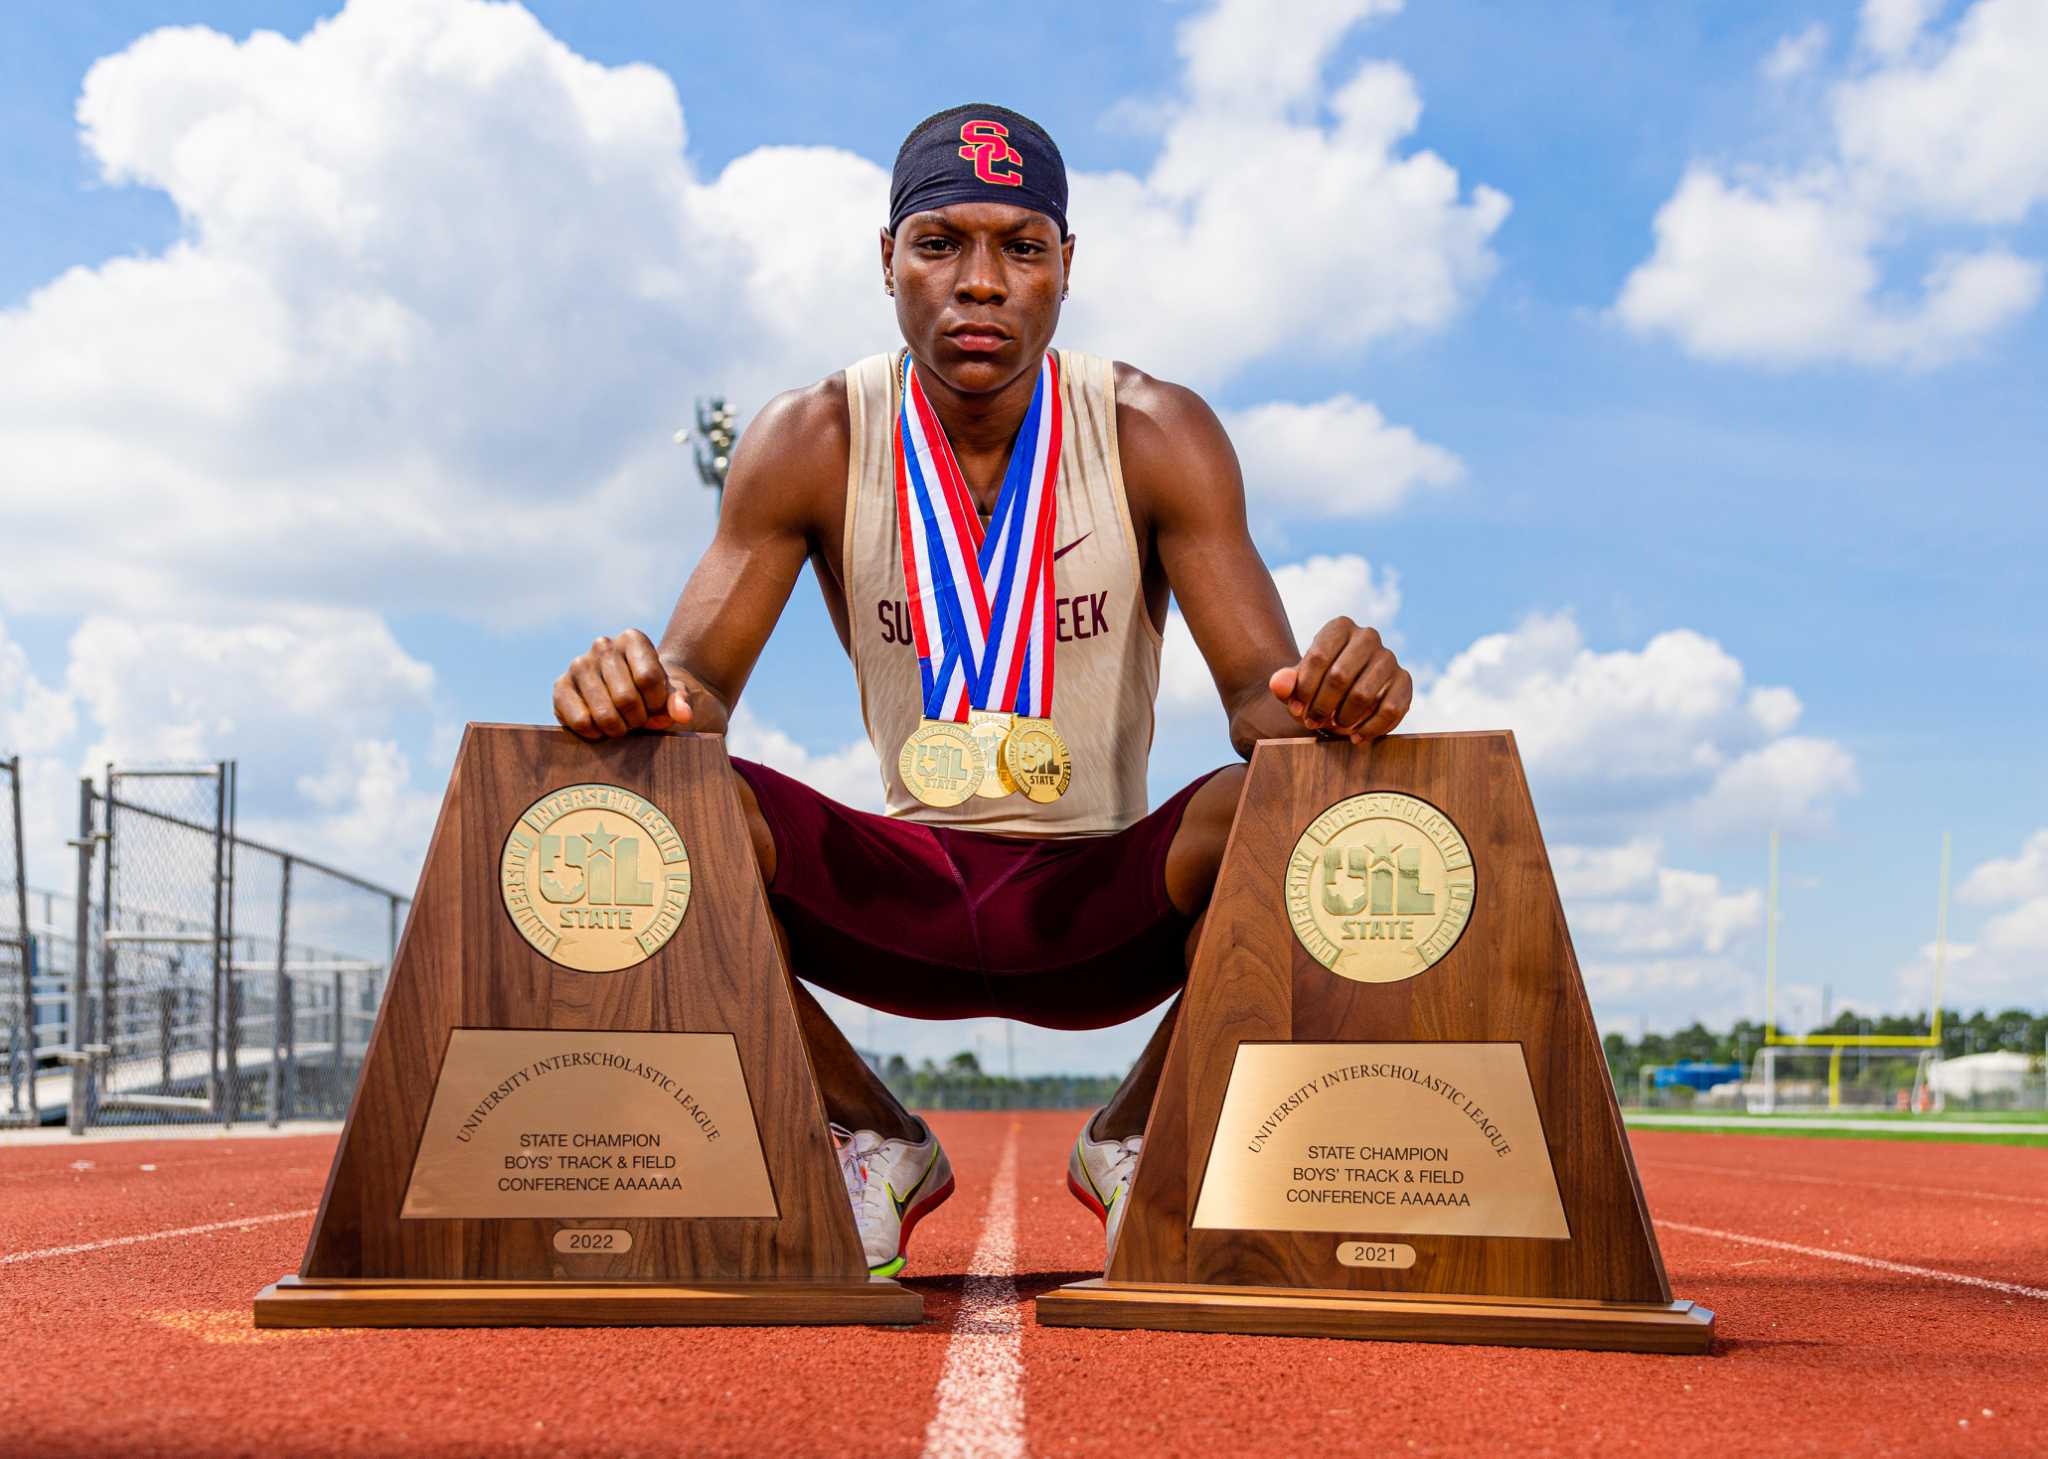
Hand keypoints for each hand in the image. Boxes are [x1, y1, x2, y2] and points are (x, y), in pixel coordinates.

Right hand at [553, 629, 691, 739]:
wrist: (625, 694)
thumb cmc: (652, 692)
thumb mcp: (672, 694)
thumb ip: (680, 701)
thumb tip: (683, 715)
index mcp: (633, 639)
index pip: (648, 678)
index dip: (656, 704)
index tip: (656, 707)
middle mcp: (603, 645)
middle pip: (626, 698)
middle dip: (637, 720)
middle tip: (638, 721)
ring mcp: (578, 664)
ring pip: (604, 713)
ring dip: (618, 729)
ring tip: (622, 725)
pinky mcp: (560, 686)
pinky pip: (581, 721)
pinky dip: (596, 733)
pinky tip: (602, 728)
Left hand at [1268, 617, 1411, 743]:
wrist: (1345, 693)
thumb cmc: (1317, 685)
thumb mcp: (1297, 685)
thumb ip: (1284, 683)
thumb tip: (1278, 684)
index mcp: (1339, 627)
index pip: (1318, 657)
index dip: (1304, 689)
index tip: (1296, 709)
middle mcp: (1367, 636)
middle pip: (1339, 676)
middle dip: (1322, 706)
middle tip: (1313, 722)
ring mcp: (1389, 657)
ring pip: (1363, 694)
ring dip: (1344, 719)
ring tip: (1333, 727)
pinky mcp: (1404, 680)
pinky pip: (1390, 709)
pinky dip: (1371, 728)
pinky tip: (1356, 737)